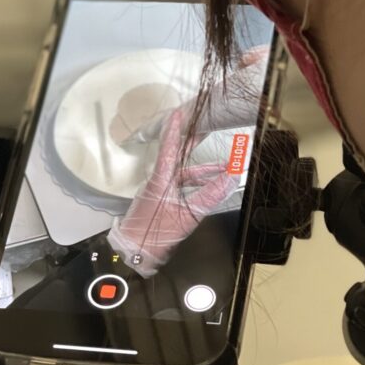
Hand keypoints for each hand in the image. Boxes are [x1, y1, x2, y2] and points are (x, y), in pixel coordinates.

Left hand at [107, 108, 239, 276]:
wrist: (134, 252)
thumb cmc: (155, 232)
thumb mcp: (187, 215)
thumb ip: (209, 196)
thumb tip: (231, 177)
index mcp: (162, 178)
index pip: (170, 146)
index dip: (176, 128)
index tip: (182, 112)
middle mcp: (160, 180)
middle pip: (179, 155)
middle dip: (193, 141)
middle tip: (207, 126)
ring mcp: (161, 190)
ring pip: (185, 173)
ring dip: (204, 170)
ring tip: (226, 168)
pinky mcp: (163, 201)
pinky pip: (184, 186)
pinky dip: (199, 184)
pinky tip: (213, 187)